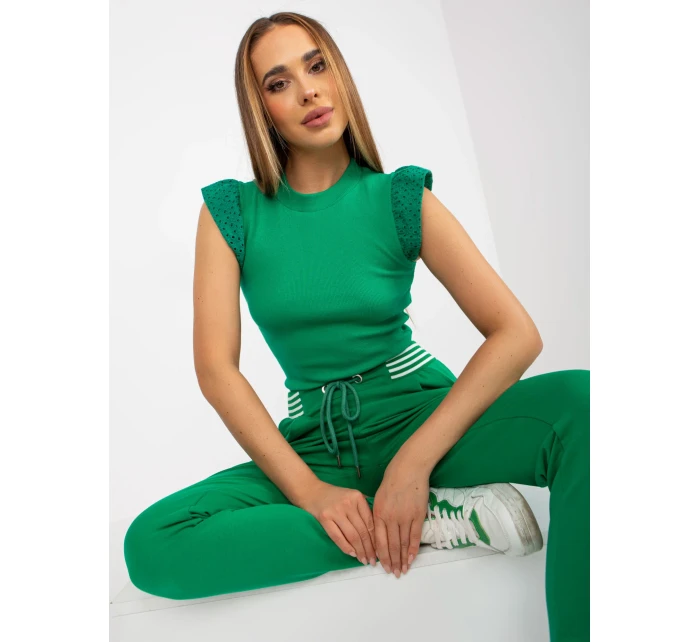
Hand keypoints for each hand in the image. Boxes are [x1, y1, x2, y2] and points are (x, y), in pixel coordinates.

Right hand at [298, 480, 376, 565]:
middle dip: (369, 548)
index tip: (379, 551)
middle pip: (362, 530)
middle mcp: (348, 503)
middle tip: (372, 561)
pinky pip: (337, 537)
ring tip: (363, 560)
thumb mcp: (352, 495)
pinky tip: (352, 554)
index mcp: (357, 497)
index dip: (376, 539)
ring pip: (352, 535)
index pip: (370, 522)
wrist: (311, 491)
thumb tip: (379, 530)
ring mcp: (335, 511)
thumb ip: (364, 508)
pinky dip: (346, 547)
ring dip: (359, 551)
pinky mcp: (324, 518)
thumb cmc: (334, 495)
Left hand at [372, 459, 429, 576]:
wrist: (408, 469)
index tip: (382, 566)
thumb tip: (379, 531)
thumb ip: (379, 515)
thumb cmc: (392, 480)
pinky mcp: (417, 515)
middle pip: (391, 545)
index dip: (381, 556)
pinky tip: (412, 558)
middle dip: (392, 562)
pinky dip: (413, 549)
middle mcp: (390, 518)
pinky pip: (415, 536)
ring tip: (403, 570)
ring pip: (403, 543)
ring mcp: (405, 518)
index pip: (379, 541)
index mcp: (378, 514)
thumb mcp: (379, 497)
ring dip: (403, 559)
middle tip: (394, 574)